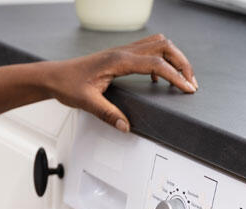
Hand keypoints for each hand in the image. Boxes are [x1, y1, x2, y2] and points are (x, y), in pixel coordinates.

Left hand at [43, 34, 196, 132]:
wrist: (55, 76)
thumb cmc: (67, 84)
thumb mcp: (87, 102)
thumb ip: (108, 114)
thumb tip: (126, 126)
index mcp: (118, 60)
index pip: (156, 63)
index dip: (175, 76)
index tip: (187, 88)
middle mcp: (123, 51)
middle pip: (164, 47)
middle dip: (182, 63)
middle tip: (191, 82)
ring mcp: (122, 51)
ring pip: (158, 44)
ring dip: (174, 58)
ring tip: (182, 78)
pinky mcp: (121, 56)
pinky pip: (148, 51)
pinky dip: (160, 61)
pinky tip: (158, 79)